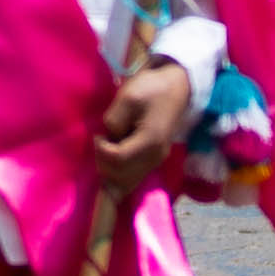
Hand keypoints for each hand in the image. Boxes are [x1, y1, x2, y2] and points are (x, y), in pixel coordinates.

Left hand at [90, 59, 200, 186]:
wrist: (176, 90)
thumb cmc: (152, 90)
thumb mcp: (128, 96)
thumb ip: (115, 119)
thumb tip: (109, 138)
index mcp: (150, 141)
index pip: (118, 158)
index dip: (101, 150)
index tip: (98, 135)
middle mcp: (154, 158)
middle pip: (120, 176)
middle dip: (103, 163)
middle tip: (101, 144)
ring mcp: (155, 162)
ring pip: (126, 184)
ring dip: (108, 175)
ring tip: (103, 155)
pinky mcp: (152, 162)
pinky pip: (132, 181)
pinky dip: (117, 184)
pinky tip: (106, 185)